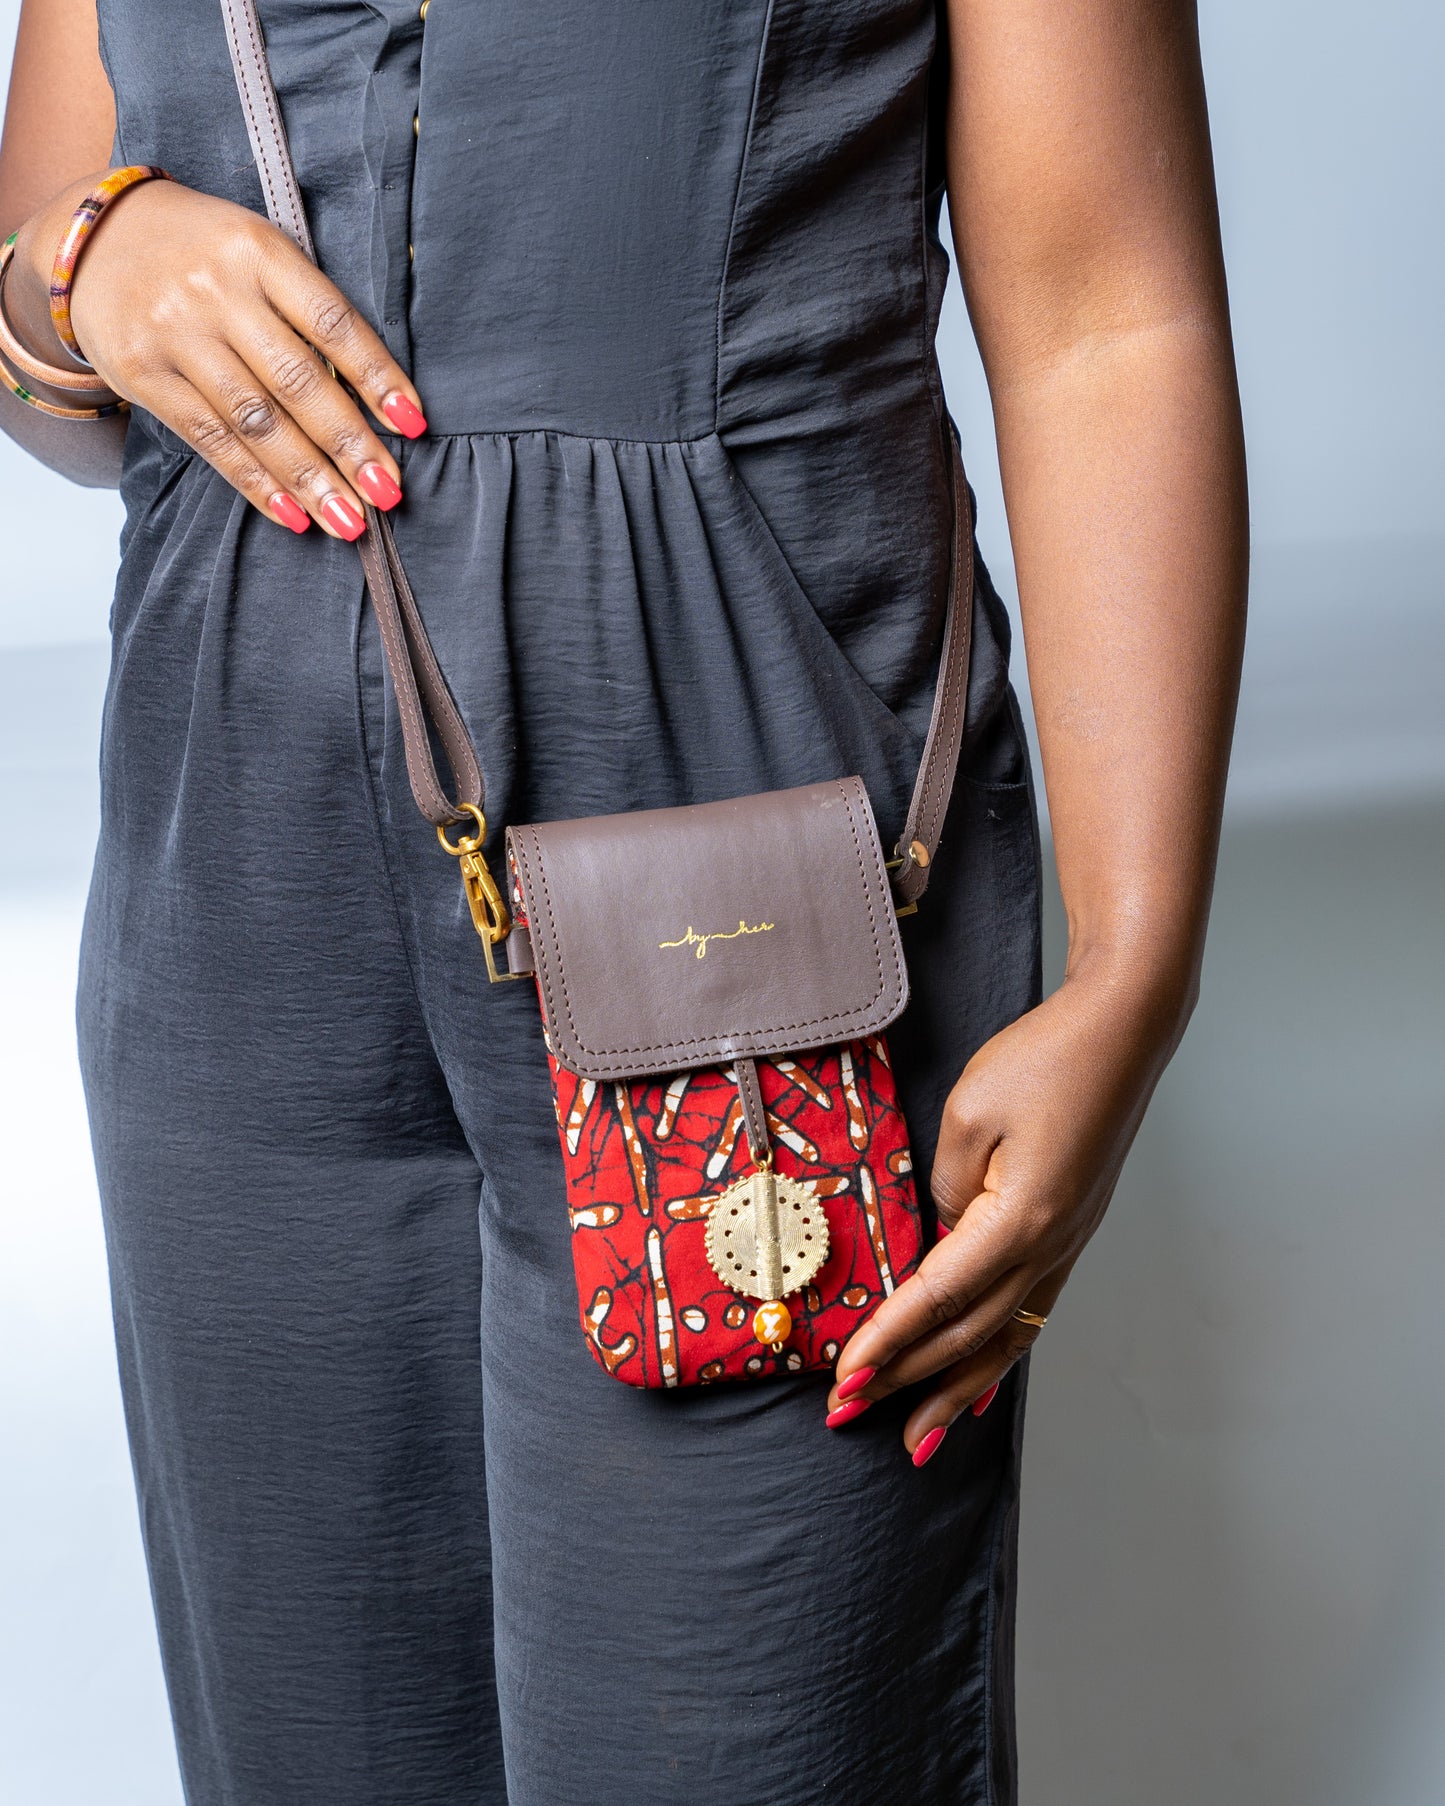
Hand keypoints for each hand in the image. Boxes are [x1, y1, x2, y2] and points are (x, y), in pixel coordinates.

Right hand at [11, 175, 425, 536]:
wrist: (91, 238)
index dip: (377, 378)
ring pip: (255, 419)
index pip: (332, 322)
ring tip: (349, 520)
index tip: (414, 425)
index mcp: (258, 251)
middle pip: (296, 380)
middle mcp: (215, 290)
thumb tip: (372, 400)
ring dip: (308, 478)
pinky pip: (209, 439)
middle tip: (388, 492)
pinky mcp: (143, 374)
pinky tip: (293, 514)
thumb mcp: (255, 251)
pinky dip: (255, 483)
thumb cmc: (202, 253)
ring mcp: (175, 333)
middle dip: (349, 444)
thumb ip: (304, 309)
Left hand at [826, 961, 1187, 1460]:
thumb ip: (944, 1189)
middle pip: (968, 1334)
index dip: (887, 1343)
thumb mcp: (969, 1114)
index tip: (844, 1380)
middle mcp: (1051, 1247)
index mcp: (1021, 1221)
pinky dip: (998, 1356)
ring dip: (956, 1389)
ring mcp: (1067, 1245)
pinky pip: (1029, 1313)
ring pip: (1006, 1338)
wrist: (1121, 1032)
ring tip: (917, 1438)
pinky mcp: (1070, 1233)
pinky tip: (980, 1382)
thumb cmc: (1045, 1060)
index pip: (936, 1298)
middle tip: (850, 1414)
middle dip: (907, 1380)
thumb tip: (937, 1238)